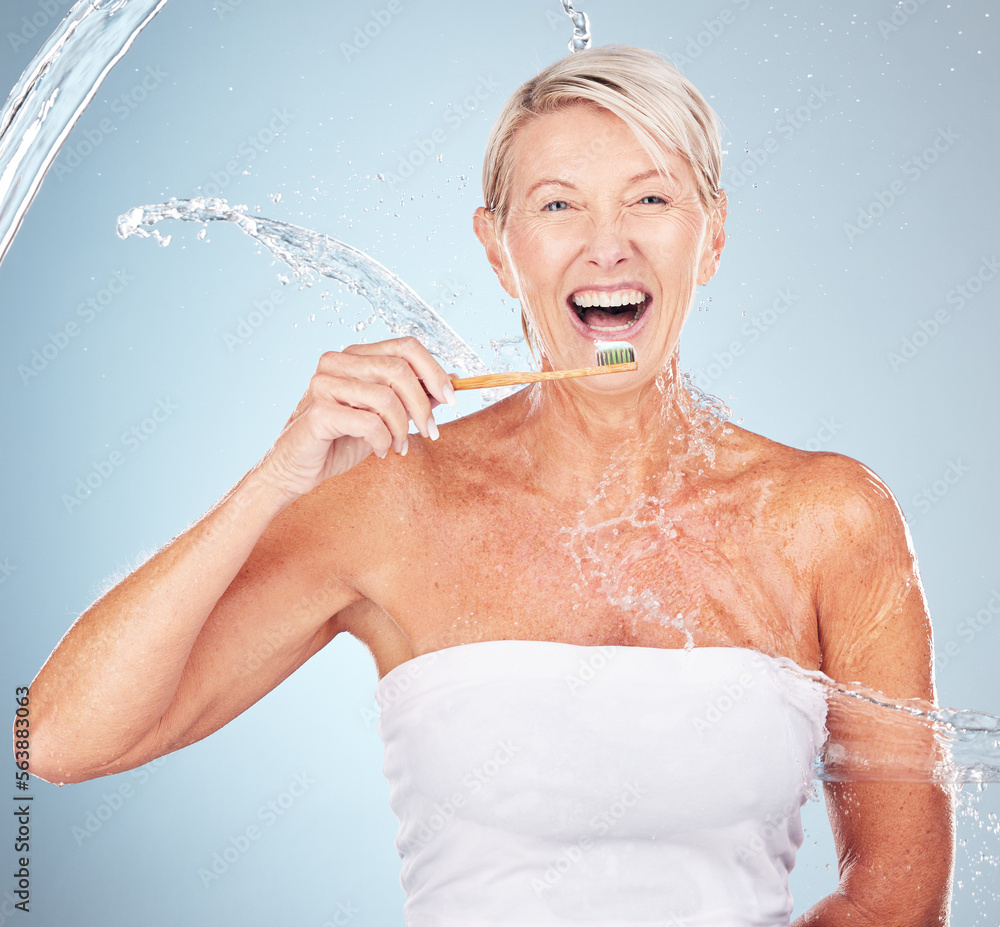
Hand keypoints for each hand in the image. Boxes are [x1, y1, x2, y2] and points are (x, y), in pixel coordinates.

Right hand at [255, 337, 456, 501]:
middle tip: (431, 432)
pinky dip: (383, 441)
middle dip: (423, 405)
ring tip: (399, 447)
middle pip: (400, 369)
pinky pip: (369, 422)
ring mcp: (324, 383)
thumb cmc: (340, 440)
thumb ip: (414, 395)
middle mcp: (337, 362)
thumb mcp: (386, 416)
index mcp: (355, 356)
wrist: (297, 469)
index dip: (434, 371)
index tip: (452, 398)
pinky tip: (380, 452)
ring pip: (386, 397)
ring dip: (403, 428)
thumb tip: (453, 379)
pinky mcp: (318, 411)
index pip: (405, 346)